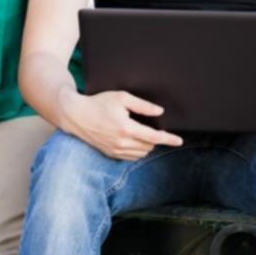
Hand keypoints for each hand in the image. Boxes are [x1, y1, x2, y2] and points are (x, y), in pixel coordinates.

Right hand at [60, 90, 183, 160]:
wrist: (76, 115)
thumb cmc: (98, 103)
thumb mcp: (122, 97)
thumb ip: (142, 105)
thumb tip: (159, 112)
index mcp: (126, 128)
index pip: (154, 137)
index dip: (169, 139)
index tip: (179, 141)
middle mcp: (121, 142)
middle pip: (149, 146)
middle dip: (155, 139)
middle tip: (153, 128)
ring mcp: (115, 150)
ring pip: (141, 153)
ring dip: (146, 145)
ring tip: (142, 133)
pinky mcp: (110, 154)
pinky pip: (130, 157)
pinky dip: (136, 150)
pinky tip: (133, 140)